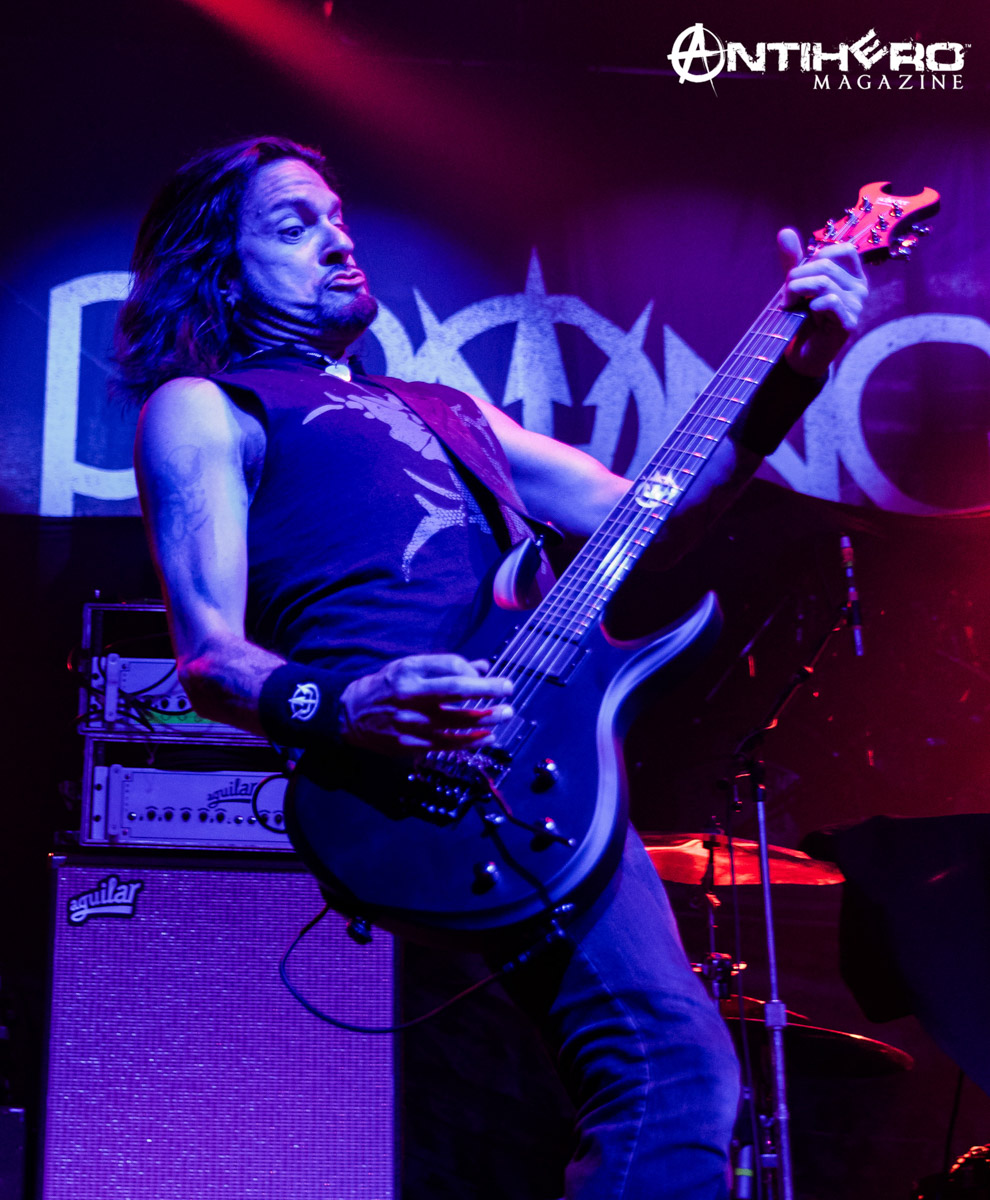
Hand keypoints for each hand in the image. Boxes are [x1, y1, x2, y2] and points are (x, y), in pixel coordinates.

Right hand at [339, 654, 513, 754]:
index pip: (450, 667)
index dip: (473, 672)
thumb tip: (482, 667)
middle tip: (508, 690)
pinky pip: (449, 744)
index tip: (489, 676)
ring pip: (457, 721)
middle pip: (456, 692)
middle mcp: (411, 696)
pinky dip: (472, 742)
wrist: (351, 715)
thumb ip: (445, 666)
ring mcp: (413, 723)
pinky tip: (488, 737)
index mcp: (410, 673)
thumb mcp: (410, 667)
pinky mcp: (413, 744)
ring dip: (486, 718)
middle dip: (487, 691)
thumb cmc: (387, 686)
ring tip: (505, 714)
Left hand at [778, 227, 868, 377]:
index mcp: (852, 275)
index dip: (818, 255)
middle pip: (826, 265)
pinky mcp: (848, 324)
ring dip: (797, 290)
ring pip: (825, 282)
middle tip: (785, 295)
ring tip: (788, 304)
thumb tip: (785, 231)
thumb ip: (793, 260)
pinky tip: (806, 312)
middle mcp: (860, 288)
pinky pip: (831, 302)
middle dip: (797, 276)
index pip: (845, 249)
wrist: (801, 354)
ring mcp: (857, 307)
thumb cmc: (802, 318)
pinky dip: (812, 304)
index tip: (801, 273)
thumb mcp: (797, 285)